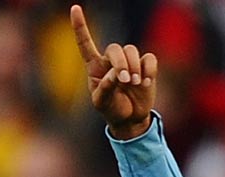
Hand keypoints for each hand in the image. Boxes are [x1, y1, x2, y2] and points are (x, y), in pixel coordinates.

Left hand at [71, 6, 156, 138]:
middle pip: (116, 48)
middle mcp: (111, 61)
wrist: (130, 119)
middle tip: (125, 81)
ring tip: (135, 83)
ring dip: (134, 67)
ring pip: (132, 50)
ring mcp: (129, 62)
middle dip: (121, 63)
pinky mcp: (145, 67)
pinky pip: (149, 59)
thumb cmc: (111, 109)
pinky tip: (145, 83)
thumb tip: (116, 74)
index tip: (75, 8)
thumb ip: (105, 88)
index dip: (80, 26)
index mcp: (95, 66)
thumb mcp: (101, 103)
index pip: (85, 43)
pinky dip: (149, 70)